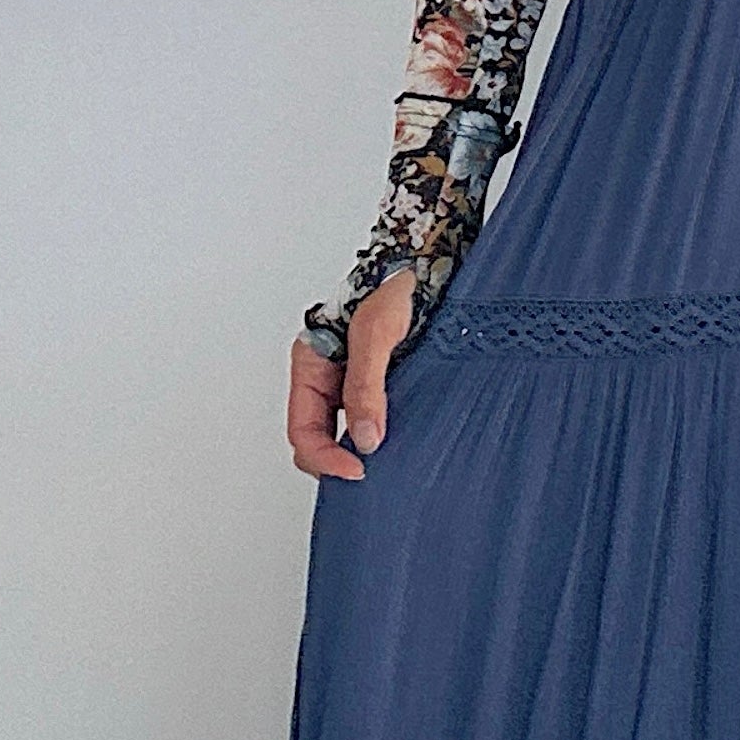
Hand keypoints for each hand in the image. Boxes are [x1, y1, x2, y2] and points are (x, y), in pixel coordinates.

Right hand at [287, 270, 415, 478]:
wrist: (434, 263)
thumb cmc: (398, 285)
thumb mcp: (376, 334)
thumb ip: (366, 386)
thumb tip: (366, 438)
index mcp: (311, 364)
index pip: (304, 431)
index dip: (325, 458)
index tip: (358, 471)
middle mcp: (329, 378)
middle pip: (320, 440)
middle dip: (340, 462)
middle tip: (375, 476)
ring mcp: (355, 383)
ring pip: (347, 435)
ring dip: (363, 452)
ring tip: (392, 464)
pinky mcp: (385, 385)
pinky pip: (375, 422)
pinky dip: (385, 438)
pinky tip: (405, 444)